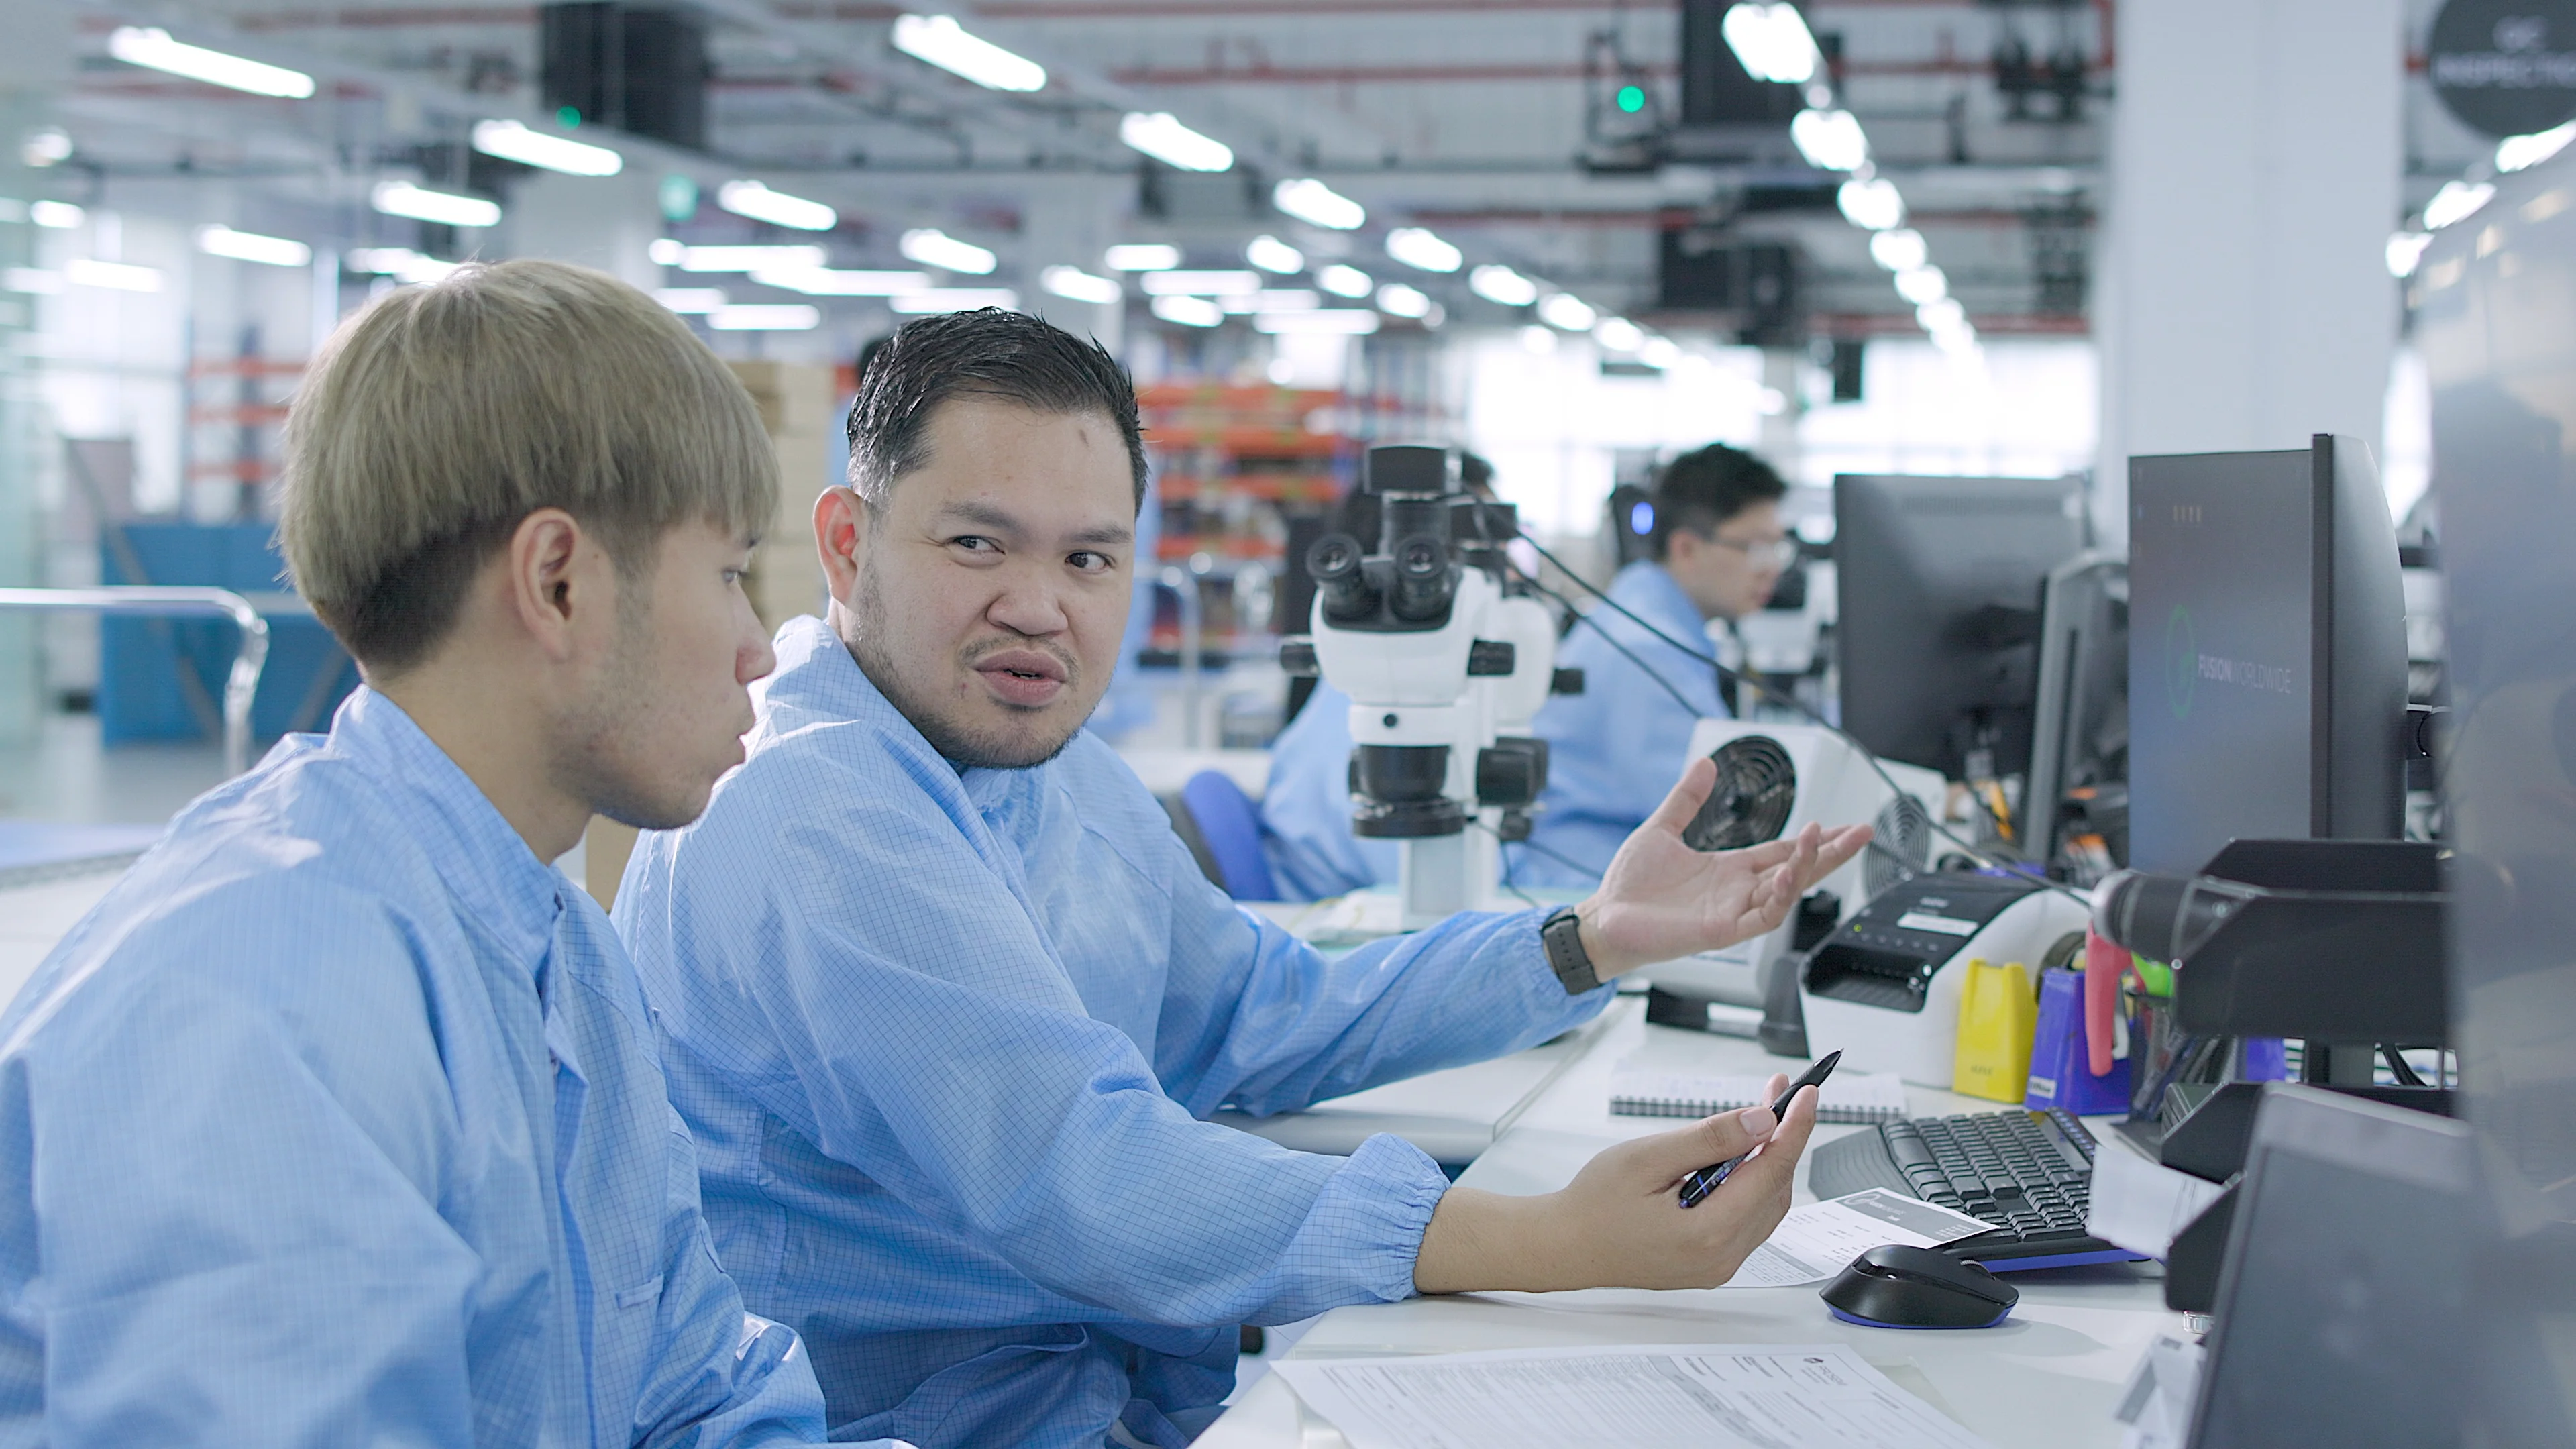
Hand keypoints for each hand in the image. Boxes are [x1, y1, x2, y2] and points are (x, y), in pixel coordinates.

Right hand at [1413, 1077, 1818, 1293]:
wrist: (1564, 1247)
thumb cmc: (1593, 1203)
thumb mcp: (1647, 1158)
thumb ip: (1708, 1139)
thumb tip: (1762, 1120)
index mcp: (1709, 1233)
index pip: (1771, 1172)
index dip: (1795, 1128)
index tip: (1808, 1093)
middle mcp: (1722, 1257)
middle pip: (1776, 1188)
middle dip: (1783, 1136)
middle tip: (1779, 1092)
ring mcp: (1719, 1265)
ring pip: (1767, 1205)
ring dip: (1769, 1158)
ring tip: (1761, 1115)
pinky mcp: (1712, 1263)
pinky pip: (1749, 1219)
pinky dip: (1752, 1183)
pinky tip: (1741, 1154)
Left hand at [1573, 756, 1873, 978]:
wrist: (1603, 919)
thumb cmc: (1629, 885)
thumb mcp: (1661, 829)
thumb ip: (1686, 799)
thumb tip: (1704, 763)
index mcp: (1728, 869)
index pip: (1782, 852)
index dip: (1811, 840)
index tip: (1839, 824)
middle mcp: (1737, 891)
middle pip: (1797, 870)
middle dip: (1831, 852)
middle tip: (1863, 831)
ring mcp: (1732, 911)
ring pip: (1787, 892)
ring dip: (1808, 866)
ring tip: (1826, 838)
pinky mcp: (1722, 931)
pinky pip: (1762, 916)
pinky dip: (1780, 897)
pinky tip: (1788, 875)